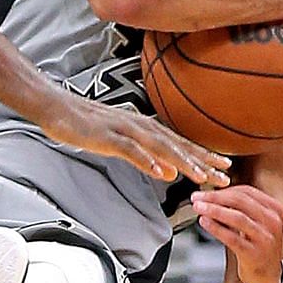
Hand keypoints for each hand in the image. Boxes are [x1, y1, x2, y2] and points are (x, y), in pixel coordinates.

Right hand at [33, 87, 229, 186]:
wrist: (57, 106)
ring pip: (160, 146)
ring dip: (183, 161)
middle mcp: (140, 126)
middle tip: (225, 175)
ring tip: (202, 175)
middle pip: (177, 145)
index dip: (203, 156)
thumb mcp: (120, 142)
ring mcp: (124, 130)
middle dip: (203, 160)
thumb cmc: (86, 123)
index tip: (224, 167)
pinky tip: (161, 172)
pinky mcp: (107, 136)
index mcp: (144, 127)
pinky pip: (130, 150)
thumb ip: (145, 156)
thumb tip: (168, 171)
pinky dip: (147, 160)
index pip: (180, 143)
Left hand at [192, 184, 282, 282]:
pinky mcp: (255, 254)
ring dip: (214, 210)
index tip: (205, 191)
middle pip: (241, 201)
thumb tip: (212, 195)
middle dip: (215, 197)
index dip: (223, 190)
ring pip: (237, 218)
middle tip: (197, 198)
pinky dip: (216, 228)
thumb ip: (241, 208)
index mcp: (275, 209)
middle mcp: (273, 222)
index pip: (246, 191)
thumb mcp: (257, 223)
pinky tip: (205, 223)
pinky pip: (232, 238)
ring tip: (199, 208)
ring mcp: (265, 238)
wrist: (268, 276)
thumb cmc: (259, 246)